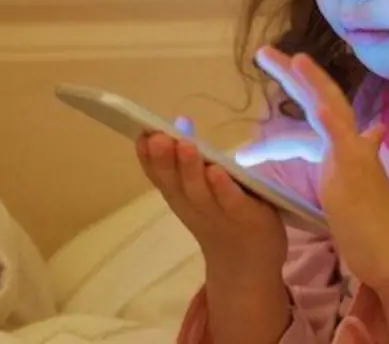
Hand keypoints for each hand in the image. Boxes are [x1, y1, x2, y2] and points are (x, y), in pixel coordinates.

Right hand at [137, 119, 287, 283]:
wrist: (247, 265)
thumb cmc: (222, 219)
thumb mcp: (199, 192)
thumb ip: (188, 162)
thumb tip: (181, 122)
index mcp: (180, 199)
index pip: (159, 177)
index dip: (148, 157)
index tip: (140, 133)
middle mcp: (194, 207)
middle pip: (175, 183)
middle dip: (164, 159)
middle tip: (158, 136)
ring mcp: (220, 214)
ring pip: (200, 192)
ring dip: (191, 169)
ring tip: (185, 145)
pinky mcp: (248, 218)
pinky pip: (232, 202)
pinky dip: (222, 188)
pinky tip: (216, 171)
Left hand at [242, 46, 388, 318]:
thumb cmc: (373, 221)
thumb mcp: (359, 182)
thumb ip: (360, 154)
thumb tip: (376, 130)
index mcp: (346, 146)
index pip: (319, 112)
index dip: (296, 94)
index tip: (269, 90)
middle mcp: (353, 143)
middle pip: (324, 98)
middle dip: (296, 74)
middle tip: (265, 52)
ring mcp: (355, 155)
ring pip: (333, 109)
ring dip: (314, 83)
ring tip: (294, 60)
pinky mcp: (357, 171)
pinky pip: (343, 141)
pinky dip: (332, 120)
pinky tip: (319, 104)